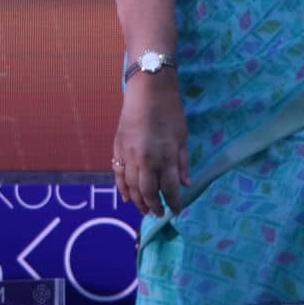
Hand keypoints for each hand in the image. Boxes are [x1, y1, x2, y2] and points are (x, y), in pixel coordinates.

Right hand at [112, 72, 187, 217]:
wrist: (147, 90)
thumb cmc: (170, 110)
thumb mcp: (182, 136)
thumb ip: (182, 162)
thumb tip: (185, 184)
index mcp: (165, 156)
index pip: (169, 189)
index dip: (173, 203)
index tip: (176, 211)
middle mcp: (146, 160)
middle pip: (148, 192)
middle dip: (154, 206)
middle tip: (158, 214)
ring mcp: (129, 154)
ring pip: (131, 186)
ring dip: (138, 201)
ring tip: (145, 209)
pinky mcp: (118, 148)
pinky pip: (118, 174)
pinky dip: (122, 188)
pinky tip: (127, 197)